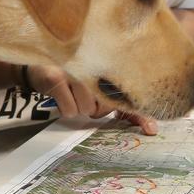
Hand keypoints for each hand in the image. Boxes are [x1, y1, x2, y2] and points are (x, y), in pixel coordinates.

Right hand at [25, 65, 157, 134]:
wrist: (41, 67)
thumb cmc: (78, 81)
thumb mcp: (104, 92)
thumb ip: (128, 109)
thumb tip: (152, 129)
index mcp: (111, 64)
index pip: (128, 94)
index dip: (139, 114)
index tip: (151, 130)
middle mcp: (94, 63)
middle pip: (103, 107)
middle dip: (94, 108)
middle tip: (85, 95)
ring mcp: (73, 69)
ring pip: (86, 110)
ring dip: (79, 108)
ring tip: (73, 92)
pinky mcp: (55, 78)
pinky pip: (70, 110)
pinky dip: (66, 108)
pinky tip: (61, 94)